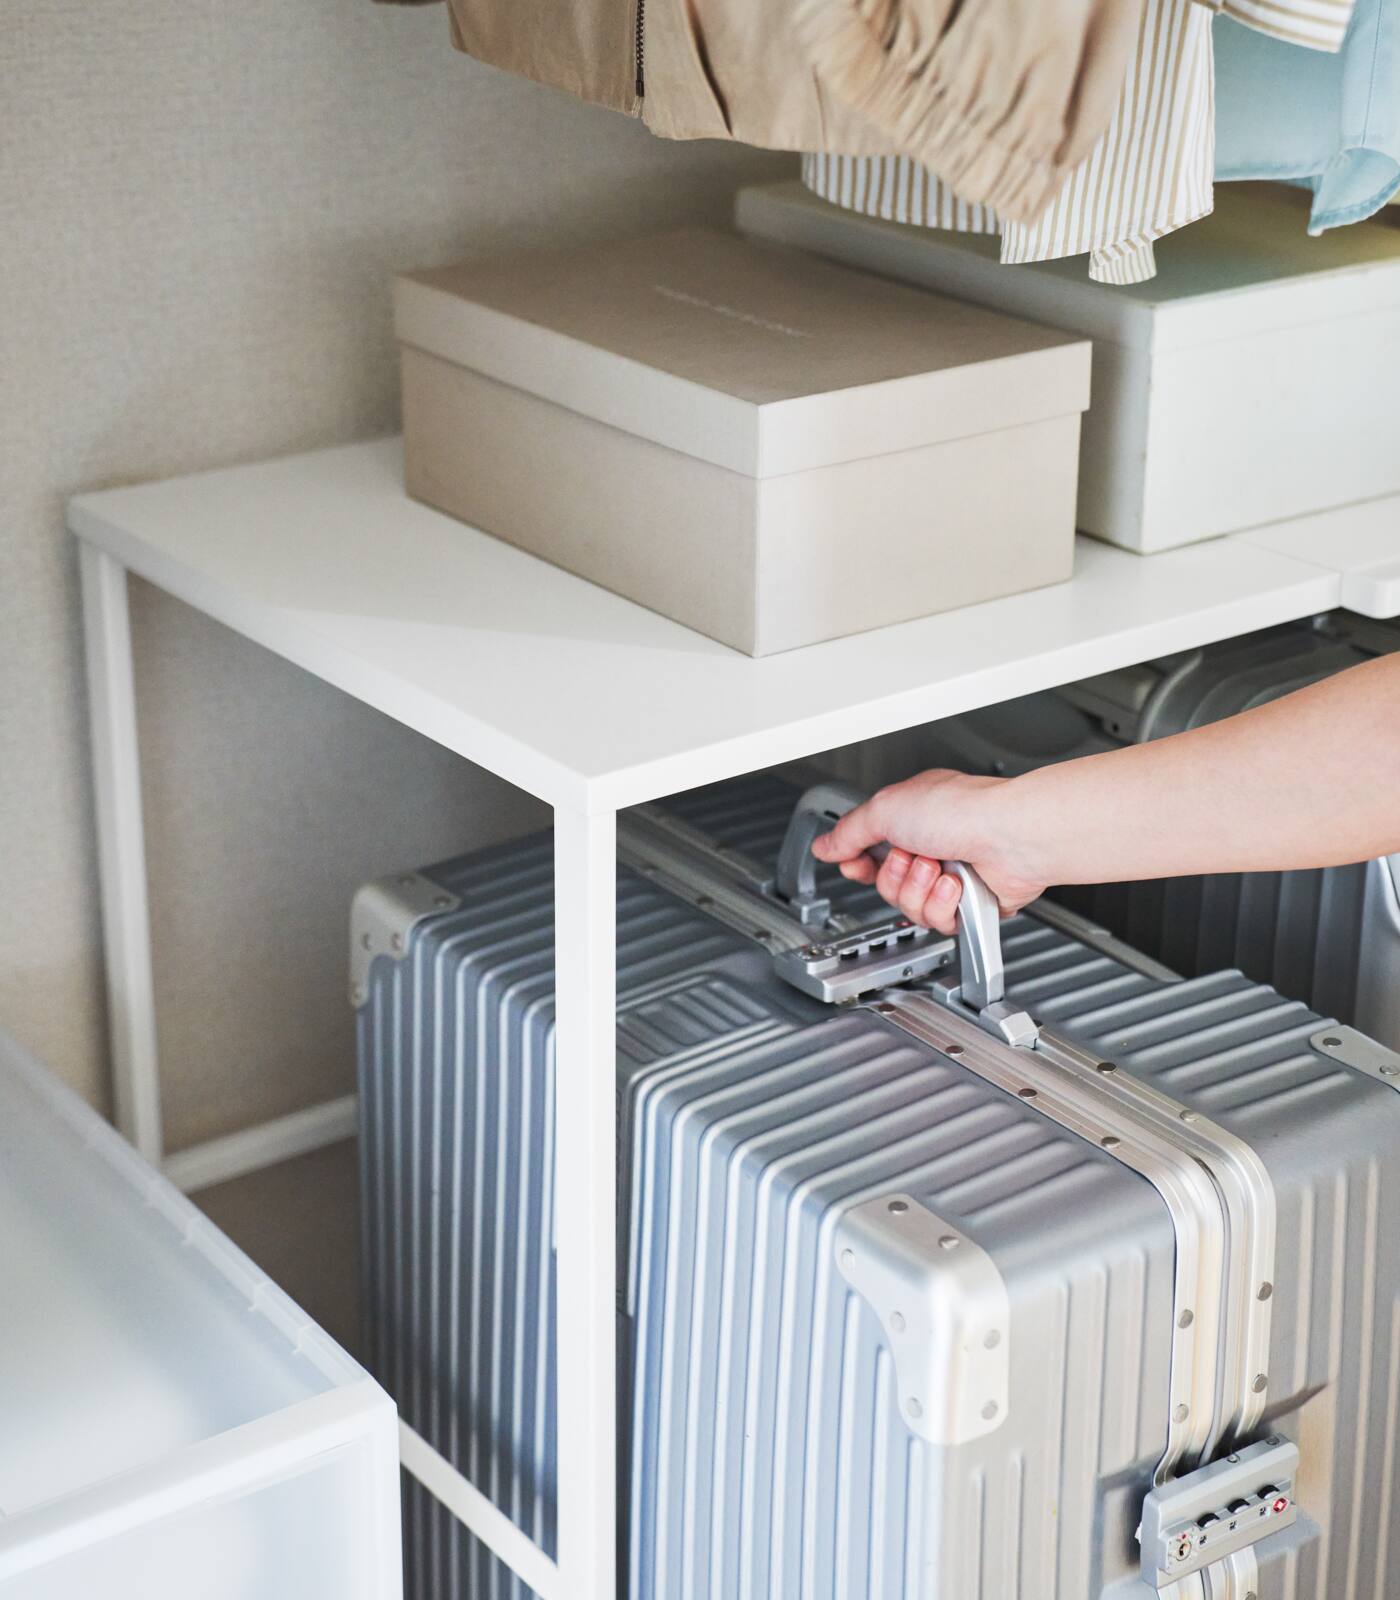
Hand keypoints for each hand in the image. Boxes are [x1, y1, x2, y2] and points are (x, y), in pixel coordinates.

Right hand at [809, 769, 1047, 934]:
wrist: (1010, 836)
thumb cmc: (962, 810)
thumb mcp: (885, 808)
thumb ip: (849, 832)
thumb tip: (825, 845)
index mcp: (910, 818)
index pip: (868, 852)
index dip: (858, 863)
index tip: (855, 863)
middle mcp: (930, 847)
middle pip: (885, 885)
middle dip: (895, 876)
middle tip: (912, 857)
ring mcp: (950, 877)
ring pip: (909, 907)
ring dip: (920, 889)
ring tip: (940, 868)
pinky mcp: (968, 905)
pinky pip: (937, 921)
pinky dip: (944, 903)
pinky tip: (957, 884)